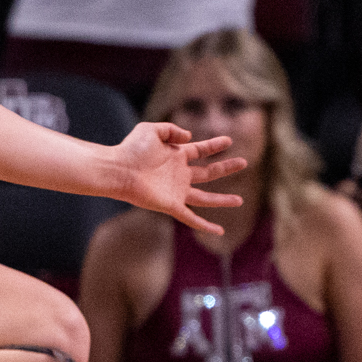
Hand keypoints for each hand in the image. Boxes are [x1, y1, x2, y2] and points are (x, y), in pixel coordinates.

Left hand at [114, 122, 245, 231]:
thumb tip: (190, 137)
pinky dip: (205, 226)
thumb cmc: (130, 149)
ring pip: (205, 198)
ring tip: (240, 201)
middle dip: (226, 168)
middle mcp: (179, 175)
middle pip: (209, 173)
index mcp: (176, 156)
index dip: (215, 145)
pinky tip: (219, 232)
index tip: (229, 141)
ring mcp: (176, 191)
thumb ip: (171, 130)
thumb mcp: (151, 130)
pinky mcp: (171, 205)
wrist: (118, 170)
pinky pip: (192, 218)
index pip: (201, 151)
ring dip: (223, 200)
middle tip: (244, 162)